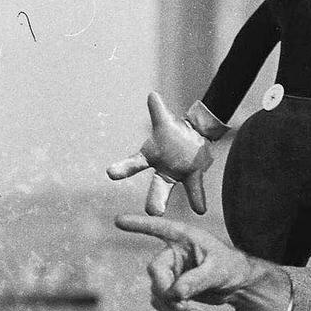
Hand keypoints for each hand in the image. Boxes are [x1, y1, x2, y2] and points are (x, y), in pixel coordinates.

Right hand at [107, 92, 215, 215]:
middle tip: (151, 212)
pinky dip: (197, 198)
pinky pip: (195, 187)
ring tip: (158, 215)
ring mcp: (177, 175)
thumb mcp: (165, 119)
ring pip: (171, 189)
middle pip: (156, 186)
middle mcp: (162, 170)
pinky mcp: (193, 176)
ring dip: (167, 201)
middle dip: (154, 198)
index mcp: (150, 156)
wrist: (192, 135)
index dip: (123, 168)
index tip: (110, 173)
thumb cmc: (173, 130)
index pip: (135, 164)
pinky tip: (200, 210)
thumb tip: (153, 95)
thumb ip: (158, 110)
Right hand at [114, 214, 273, 310]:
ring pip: (157, 292)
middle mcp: (172, 252)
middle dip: (167, 291)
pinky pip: (162, 303)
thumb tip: (175, 294)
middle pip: (155, 271)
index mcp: (184, 237)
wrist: (235, 283)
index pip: (158, 228)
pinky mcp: (169, 288)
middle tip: (184, 305)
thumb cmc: (230, 267)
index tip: (118, 220)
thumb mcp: (218, 271)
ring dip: (172, 307)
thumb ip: (197, 280)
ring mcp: (169, 271)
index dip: (139, 225)